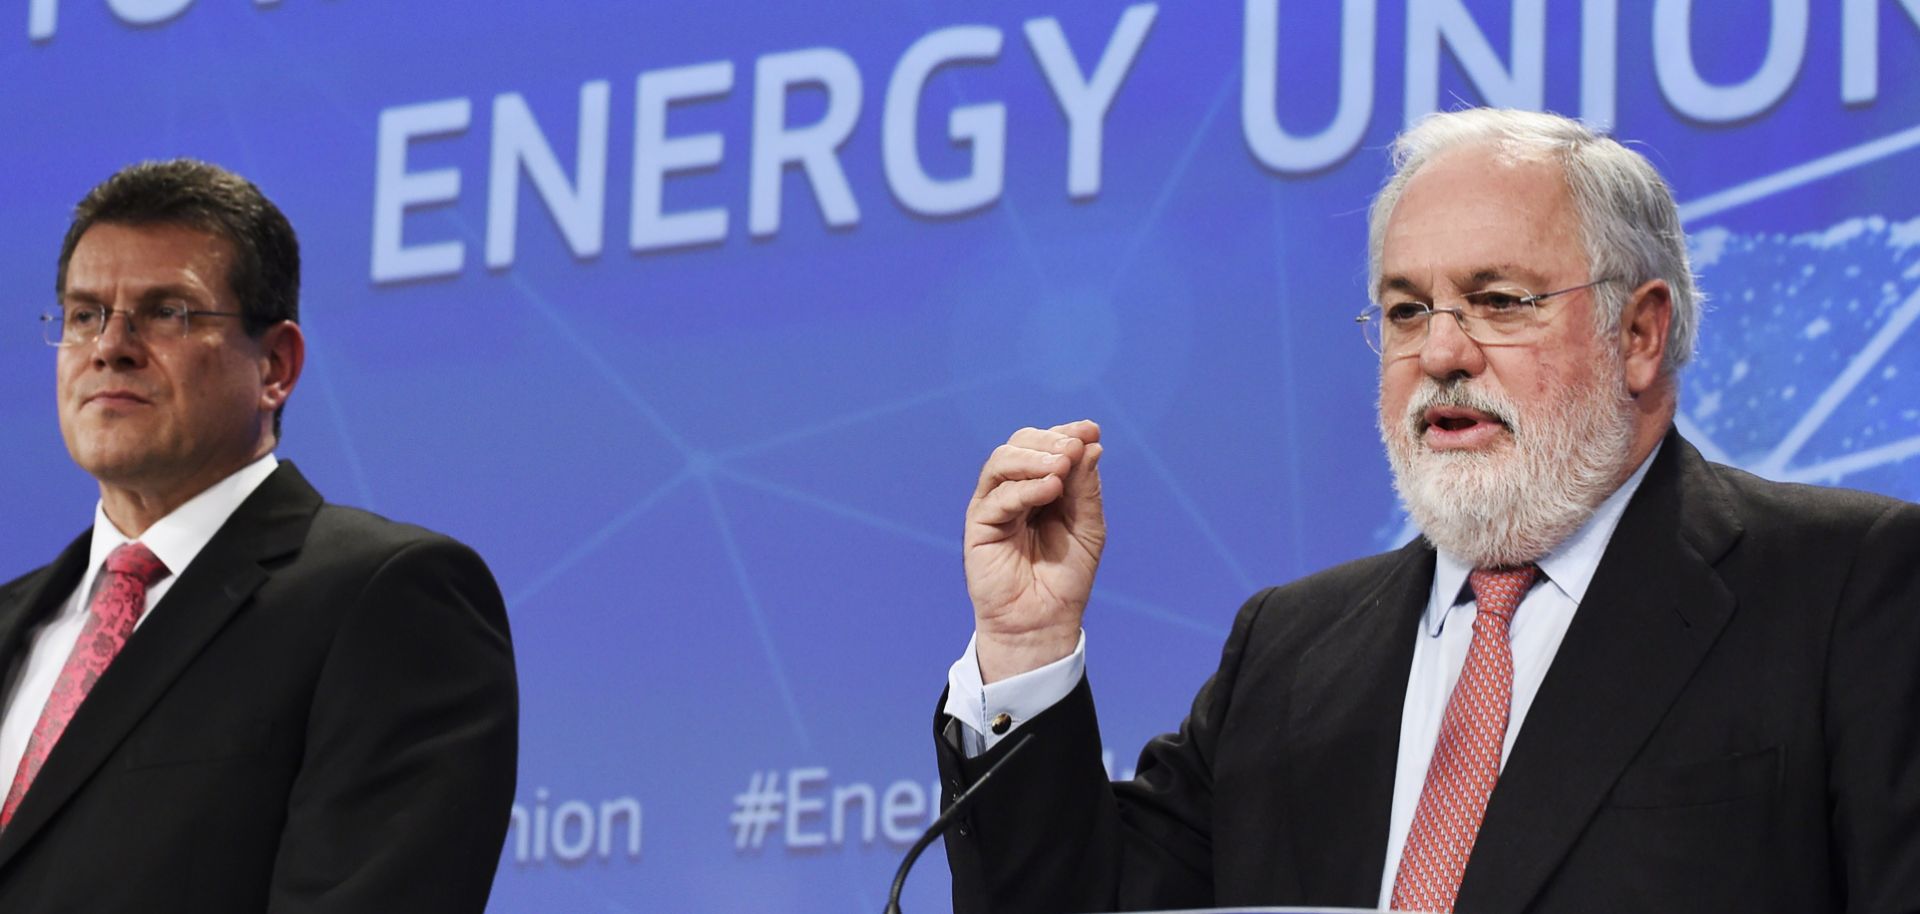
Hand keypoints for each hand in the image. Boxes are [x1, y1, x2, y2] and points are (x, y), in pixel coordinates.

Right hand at [964, 420, 1105, 682]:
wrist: (1043, 622)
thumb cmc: (1065, 578)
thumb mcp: (1087, 527)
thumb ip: (1085, 488)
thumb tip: (1089, 445)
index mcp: (1041, 486)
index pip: (1047, 446)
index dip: (1067, 433)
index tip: (1091, 430)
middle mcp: (1015, 489)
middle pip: (1021, 443)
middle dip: (1050, 440)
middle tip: (1074, 447)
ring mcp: (994, 505)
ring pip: (1002, 461)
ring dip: (1034, 457)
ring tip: (1062, 465)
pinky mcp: (979, 525)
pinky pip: (997, 496)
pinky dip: (1025, 488)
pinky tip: (1050, 488)